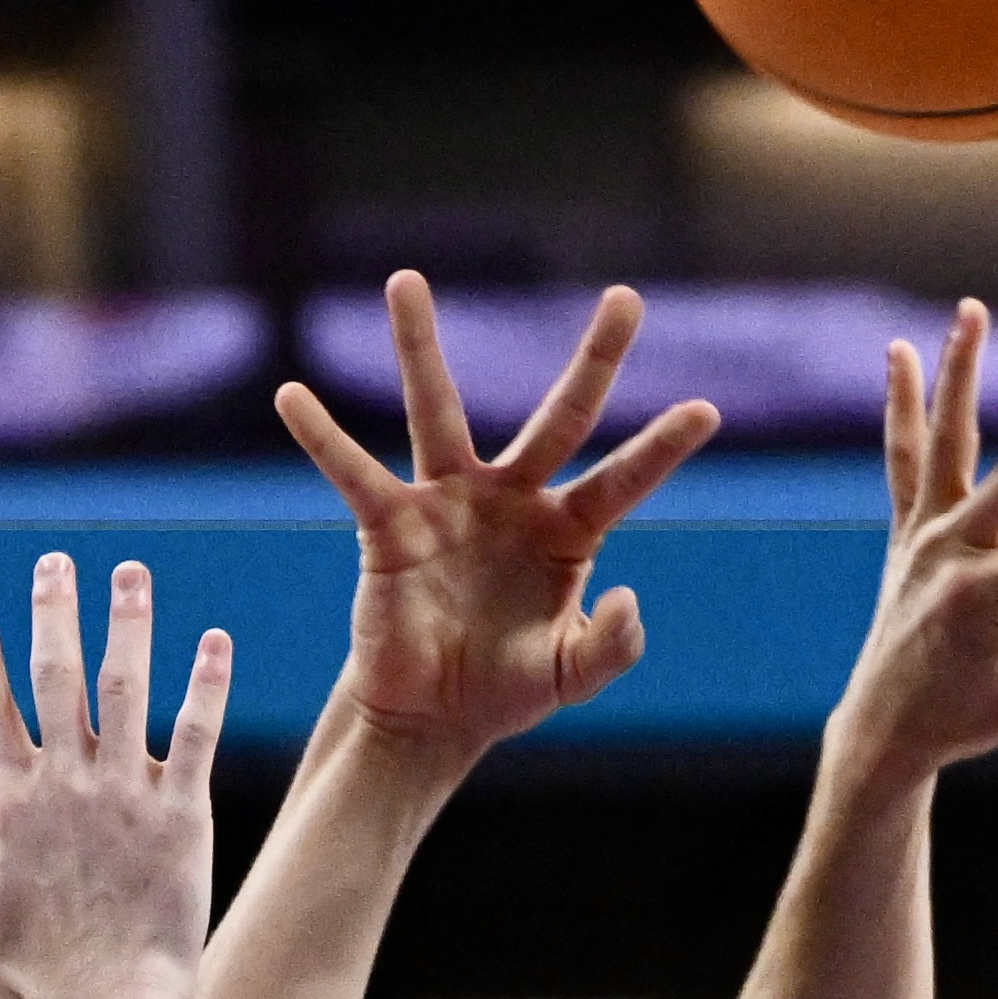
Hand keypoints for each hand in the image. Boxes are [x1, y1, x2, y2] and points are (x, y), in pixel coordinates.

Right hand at [0, 555, 228, 998]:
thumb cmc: (35, 980)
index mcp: (9, 806)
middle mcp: (64, 785)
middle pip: (55, 677)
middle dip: (53, 614)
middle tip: (56, 563)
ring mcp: (125, 794)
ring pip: (125, 688)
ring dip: (129, 624)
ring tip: (132, 573)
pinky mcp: (181, 814)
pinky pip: (194, 734)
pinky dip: (205, 684)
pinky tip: (215, 641)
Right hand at [272, 274, 720, 767]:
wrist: (430, 717)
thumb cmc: (504, 690)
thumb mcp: (569, 676)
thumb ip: (611, 646)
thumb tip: (627, 595)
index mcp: (567, 532)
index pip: (621, 481)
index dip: (660, 449)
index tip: (706, 410)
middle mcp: (512, 500)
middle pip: (559, 417)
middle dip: (596, 358)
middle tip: (627, 297)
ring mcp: (449, 503)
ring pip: (436, 411)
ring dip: (419, 345)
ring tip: (405, 280)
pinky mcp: (390, 525)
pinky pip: (353, 473)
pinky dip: (322, 437)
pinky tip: (291, 397)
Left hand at [838, 300, 997, 782]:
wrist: (886, 730)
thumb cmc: (969, 718)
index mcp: (978, 602)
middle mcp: (945, 557)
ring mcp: (922, 538)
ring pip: (945, 442)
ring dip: (958, 373)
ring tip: (971, 311)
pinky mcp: (909, 532)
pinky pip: (907, 460)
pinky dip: (903, 408)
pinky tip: (899, 353)